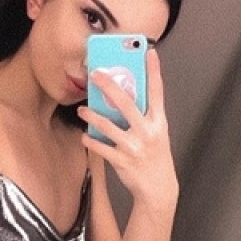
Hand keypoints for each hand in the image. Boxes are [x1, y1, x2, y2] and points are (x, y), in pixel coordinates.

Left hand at [78, 48, 178, 214]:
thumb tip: (123, 100)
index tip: (150, 53)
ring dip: (92, 116)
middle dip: (109, 86)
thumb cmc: (155, 157)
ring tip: (82, 110)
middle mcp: (146, 132)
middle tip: (96, 74)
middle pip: (126, 103)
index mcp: (158, 123)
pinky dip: (91, 142)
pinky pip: (101, 148)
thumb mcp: (156, 135)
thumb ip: (143, 118)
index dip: (154, 72)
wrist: (158, 188)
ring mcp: (133, 147)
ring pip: (108, 126)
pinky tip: (84, 137)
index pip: (157, 92)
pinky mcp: (122, 160)